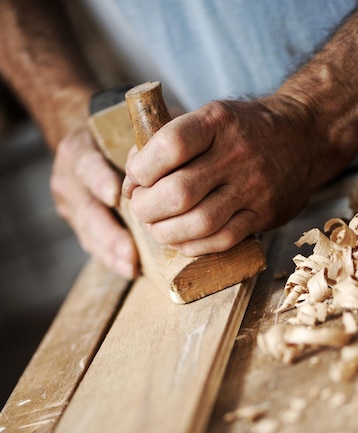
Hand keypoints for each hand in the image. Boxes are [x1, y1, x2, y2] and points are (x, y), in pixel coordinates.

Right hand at [51, 127, 138, 277]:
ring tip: (133, 267)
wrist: (91, 142)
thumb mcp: (129, 126)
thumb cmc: (121, 132)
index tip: (115, 195)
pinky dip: (112, 258)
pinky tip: (130, 269)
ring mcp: (71, 204)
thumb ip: (146, 139)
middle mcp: (69, 179)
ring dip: (112, 252)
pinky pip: (93, 244)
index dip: (99, 180)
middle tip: (129, 251)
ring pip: (89, 232)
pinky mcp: (78, 223)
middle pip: (87, 209)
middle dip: (109, 233)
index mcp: (79, 150)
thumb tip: (177, 154)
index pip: (87, 165)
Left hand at [122, 97, 315, 256]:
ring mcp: (253, 188)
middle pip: (178, 193)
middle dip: (146, 207)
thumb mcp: (211, 116)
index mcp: (217, 121)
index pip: (169, 146)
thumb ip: (170, 141)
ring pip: (198, 222)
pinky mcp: (264, 215)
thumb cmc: (244, 129)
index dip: (140, 169)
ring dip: (165, 232)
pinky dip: (192, 245)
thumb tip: (130, 179)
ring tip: (156, 227)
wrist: (305, 134)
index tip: (134, 178)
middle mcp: (237, 154)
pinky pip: (221, 240)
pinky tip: (181, 239)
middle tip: (140, 207)